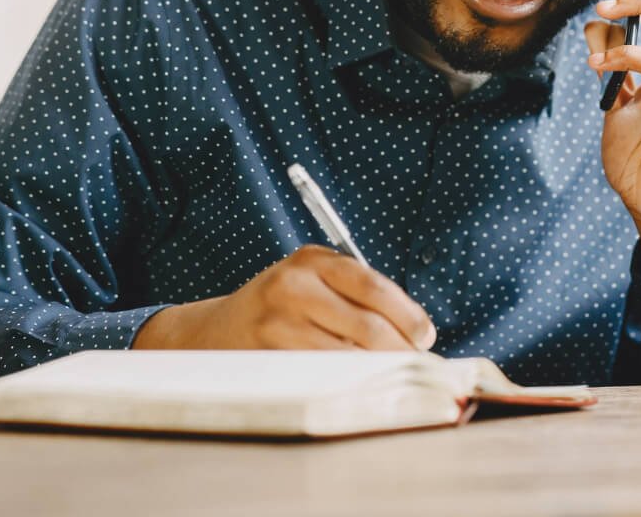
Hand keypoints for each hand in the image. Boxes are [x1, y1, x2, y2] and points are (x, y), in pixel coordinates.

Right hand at [133, 245, 436, 350]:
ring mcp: (279, 320)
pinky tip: (358, 381)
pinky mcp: (270, 353)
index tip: (425, 336)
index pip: (375, 287)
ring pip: (349, 354)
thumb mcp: (313, 282)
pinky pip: (325, 372)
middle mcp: (294, 284)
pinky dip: (350, 380)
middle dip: (400, 349)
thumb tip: (415, 330)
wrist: (214, 330)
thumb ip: (356, 295)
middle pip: (367, 325)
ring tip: (390, 373)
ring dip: (378, 369)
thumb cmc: (281, 307)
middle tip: (414, 362)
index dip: (408, 316)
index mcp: (314, 259)